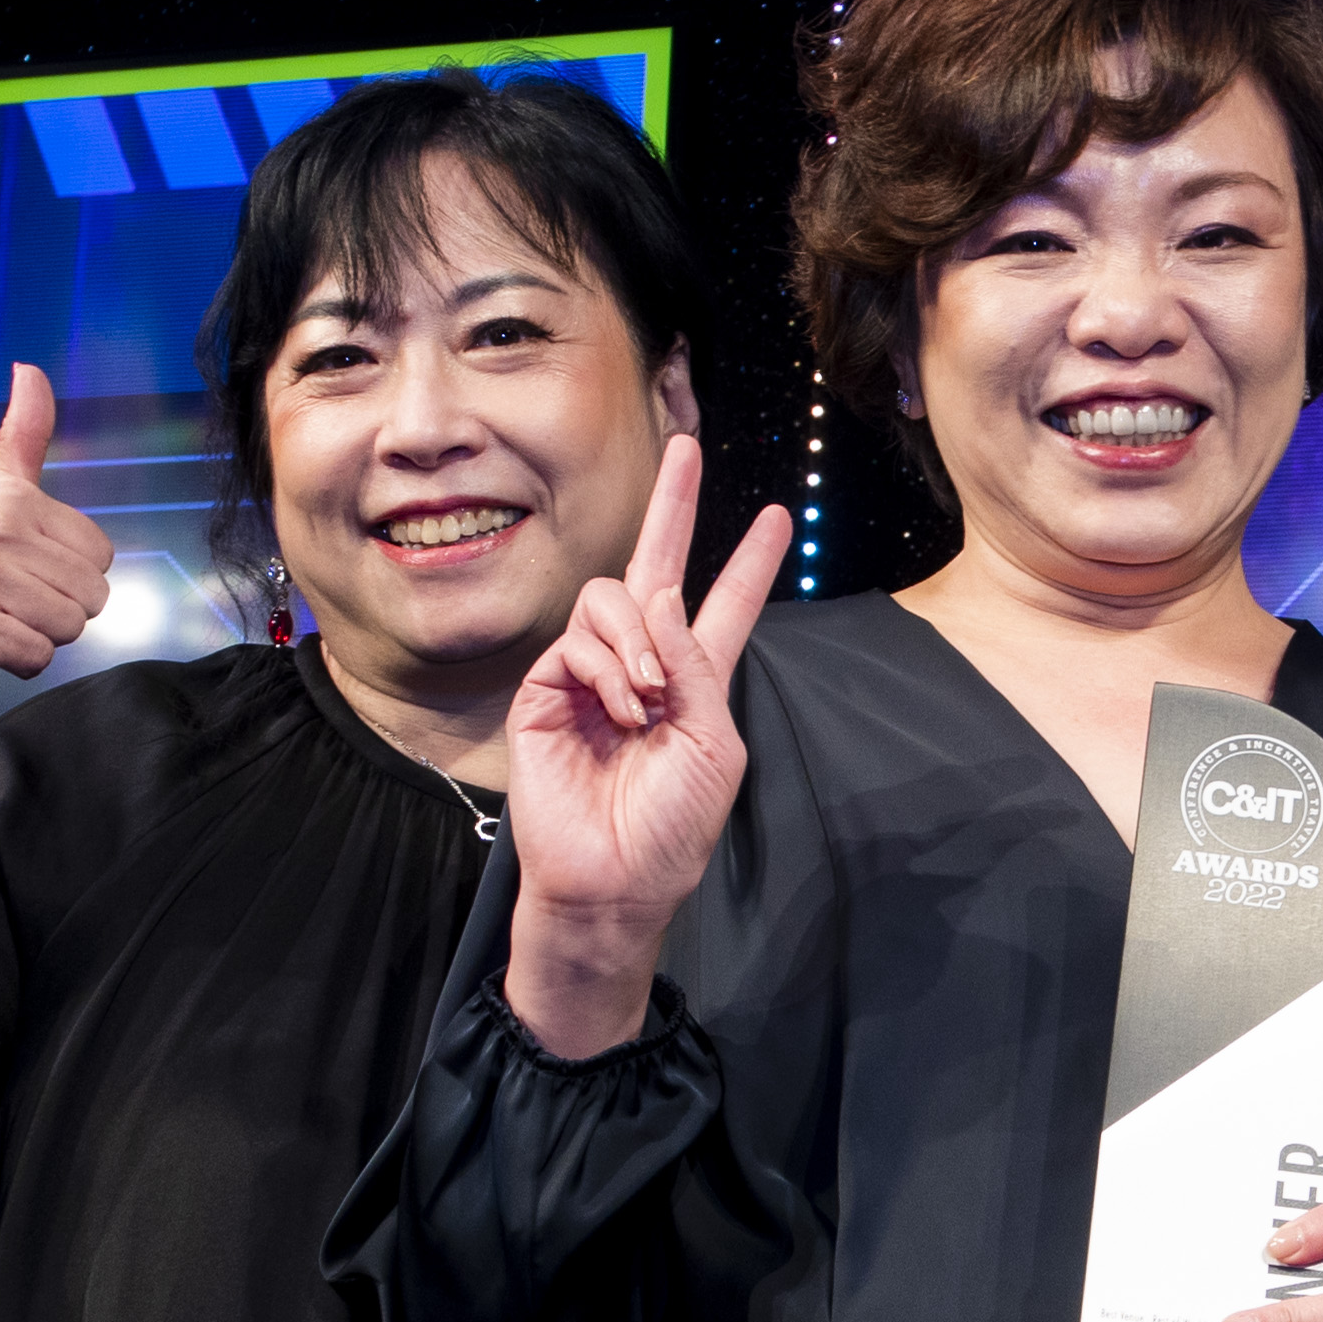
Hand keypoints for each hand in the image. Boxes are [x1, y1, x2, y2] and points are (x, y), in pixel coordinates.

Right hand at [0, 364, 107, 705]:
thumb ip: (23, 435)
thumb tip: (31, 369)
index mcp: (10, 496)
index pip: (102, 554)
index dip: (72, 571)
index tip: (26, 565)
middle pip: (93, 594)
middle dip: (60, 606)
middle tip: (12, 598)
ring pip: (71, 625)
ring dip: (41, 633)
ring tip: (1, 617)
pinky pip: (39, 655)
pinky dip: (21, 660)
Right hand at [501, 437, 790, 1052]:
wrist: (614, 877)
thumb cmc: (673, 825)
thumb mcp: (714, 741)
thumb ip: (697, 664)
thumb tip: (661, 596)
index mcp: (696, 681)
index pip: (724, 606)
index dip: (748, 562)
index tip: (776, 517)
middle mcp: (644, 666)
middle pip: (654, 567)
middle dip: (672, 505)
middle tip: (687, 444)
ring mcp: (590, 674)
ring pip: (612, 599)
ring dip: (640, 639)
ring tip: (650, 698)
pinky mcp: (545, 688)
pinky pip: (578, 640)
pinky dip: (608, 667)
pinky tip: (621, 708)